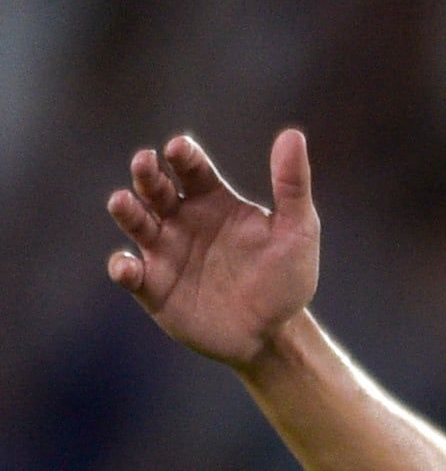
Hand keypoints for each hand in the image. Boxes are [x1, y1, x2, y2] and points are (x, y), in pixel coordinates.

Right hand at [107, 129, 320, 368]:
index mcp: (213, 200)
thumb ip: (292, 186)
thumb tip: (292, 135)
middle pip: (155, 187)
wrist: (275, 334)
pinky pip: (129, 272)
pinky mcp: (153, 286)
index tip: (180, 148)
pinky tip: (129, 266)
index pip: (192, 168)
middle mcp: (182, 219)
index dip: (184, 156)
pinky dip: (123, 267)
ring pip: (135, 222)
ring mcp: (164, 251)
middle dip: (147, 174)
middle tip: (146, 163)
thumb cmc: (286, 279)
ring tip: (124, 203)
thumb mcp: (298, 232)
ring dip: (126, 210)